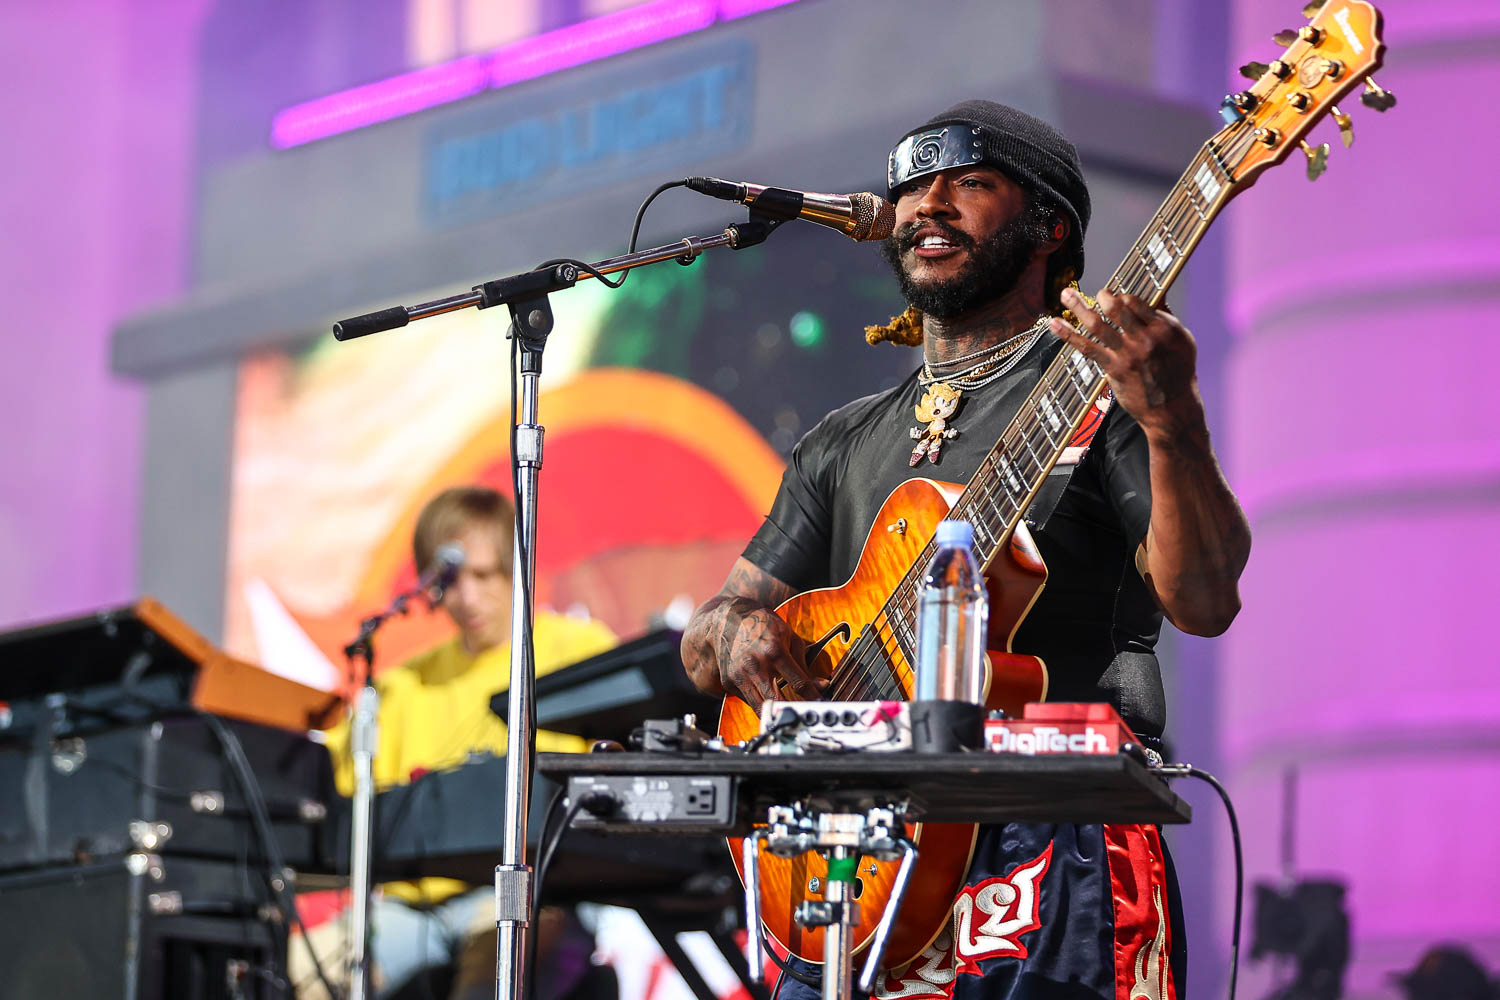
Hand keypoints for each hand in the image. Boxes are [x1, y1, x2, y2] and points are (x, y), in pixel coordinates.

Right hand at [710, 598, 820, 712]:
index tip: (821, 704)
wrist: (729, 619)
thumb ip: (804, 664)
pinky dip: (760, 702)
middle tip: (804, 713)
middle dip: (794, 710)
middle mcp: (755, 664)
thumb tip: (821, 686)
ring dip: (776, 713)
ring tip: (787, 712)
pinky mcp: (728, 682)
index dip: (814, 697)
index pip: (799, 683)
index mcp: (774, 651)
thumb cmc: (764, 626)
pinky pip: (748, 701)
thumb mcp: (789, 637)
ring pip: (760, 708)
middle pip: (778, 700)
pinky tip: (767, 696)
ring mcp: (739, 675)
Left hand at [1049, 288, 1202, 438]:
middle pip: (1116, 309)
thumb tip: (1157, 294)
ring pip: (1098, 325)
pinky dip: (1068, 334)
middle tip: (1098, 294)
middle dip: (1102, 297)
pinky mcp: (1113, 369)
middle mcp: (1145, 339)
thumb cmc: (1178, 372)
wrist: (1172, 408)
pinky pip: (1087, 348)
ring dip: (1078, 307)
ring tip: (1065, 294)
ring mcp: (1127, 354)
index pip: (1135, 301)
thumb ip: (1166, 317)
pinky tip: (1054, 324)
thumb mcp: (1182, 340)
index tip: (1116, 296)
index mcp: (1163, 328)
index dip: (1122, 296)